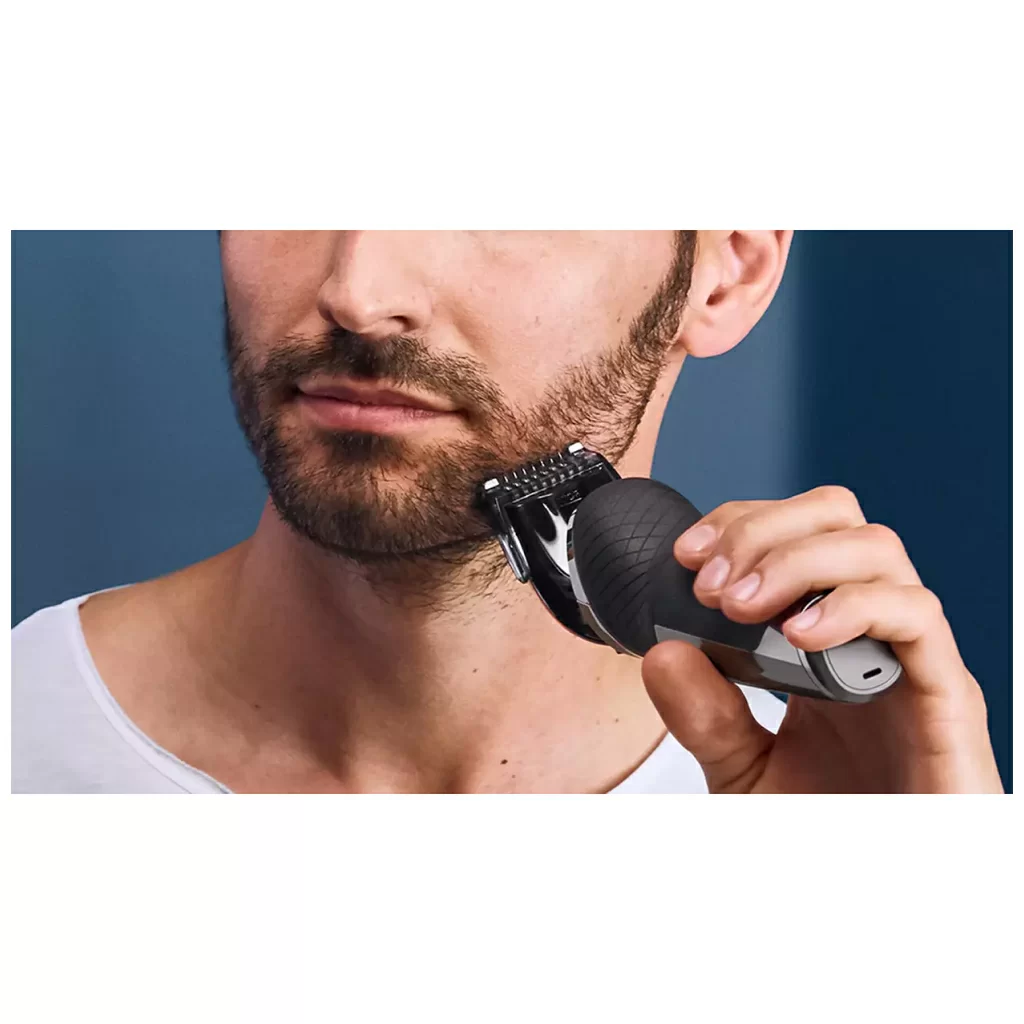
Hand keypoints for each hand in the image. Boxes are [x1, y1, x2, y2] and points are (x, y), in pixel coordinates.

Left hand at [640, 485, 1002, 792]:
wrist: (884, 893)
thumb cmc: (830, 828)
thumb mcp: (743, 771)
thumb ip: (704, 716)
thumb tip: (665, 652)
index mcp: (825, 638)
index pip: (795, 533)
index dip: (740, 524)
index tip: (688, 556)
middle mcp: (871, 634)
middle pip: (837, 518)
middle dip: (764, 528)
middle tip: (713, 581)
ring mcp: (911, 658)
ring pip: (875, 550)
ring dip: (797, 560)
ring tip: (743, 606)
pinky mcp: (947, 696)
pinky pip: (916, 616)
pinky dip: (852, 607)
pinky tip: (800, 636)